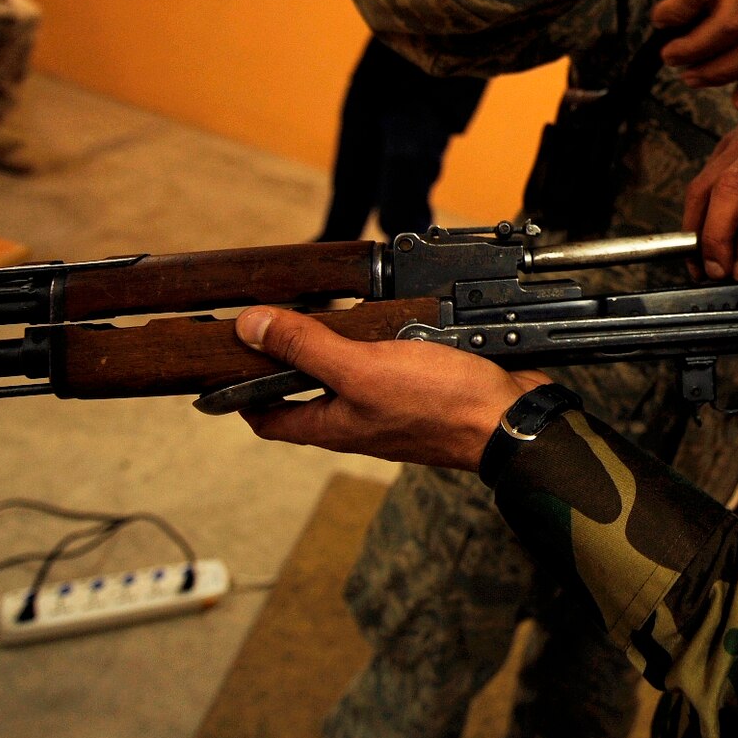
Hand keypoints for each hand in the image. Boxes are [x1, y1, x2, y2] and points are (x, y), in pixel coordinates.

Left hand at [231, 307, 549, 468]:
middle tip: (281, 322)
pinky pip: (392, 366)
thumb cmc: (440, 405)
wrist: (509, 418)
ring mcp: (392, 407)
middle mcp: (358, 421)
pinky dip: (385, 342)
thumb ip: (307, 348)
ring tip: (338, 311)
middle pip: (309, 394)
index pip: (270, 419)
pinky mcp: (424, 390)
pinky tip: (395, 319)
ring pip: (353, 377)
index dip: (242, 396)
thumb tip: (250, 328)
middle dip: (293, 360)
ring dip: (343, 346)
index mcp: (333, 425)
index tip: (228, 364)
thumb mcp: (361, 369)